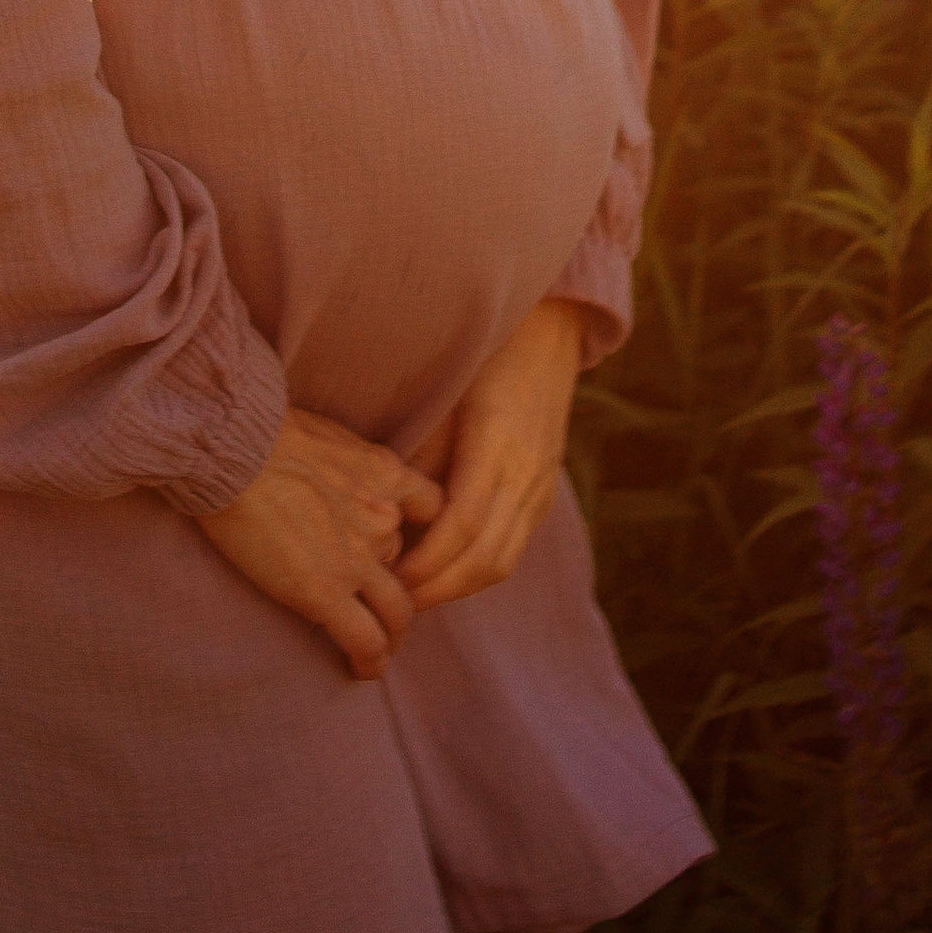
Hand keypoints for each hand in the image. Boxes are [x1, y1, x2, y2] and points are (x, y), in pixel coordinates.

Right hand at [196, 409, 445, 679]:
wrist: (235, 448)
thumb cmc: (263, 430)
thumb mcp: (327, 435)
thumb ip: (345, 463)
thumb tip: (331, 477)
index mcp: (385, 474)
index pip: (432, 508)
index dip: (420, 533)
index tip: (402, 547)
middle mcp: (383, 519)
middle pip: (407, 563)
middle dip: (396, 585)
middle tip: (380, 605)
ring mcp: (357, 560)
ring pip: (397, 612)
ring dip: (390, 633)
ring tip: (378, 648)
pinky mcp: (325, 593)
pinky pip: (364, 640)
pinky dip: (370, 660)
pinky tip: (363, 670)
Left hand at [399, 300, 582, 611]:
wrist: (546, 332)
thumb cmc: (480, 357)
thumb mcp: (442, 397)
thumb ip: (420, 457)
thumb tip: (385, 514)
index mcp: (498, 444)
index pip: (463, 525)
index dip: (426, 561)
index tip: (389, 576)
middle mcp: (526, 473)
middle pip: (485, 557)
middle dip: (438, 588)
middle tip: (394, 600)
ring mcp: (541, 486)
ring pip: (503, 561)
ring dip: (458, 587)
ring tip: (415, 594)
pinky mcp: (544, 493)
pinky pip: (513, 547)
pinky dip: (478, 570)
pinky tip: (444, 572)